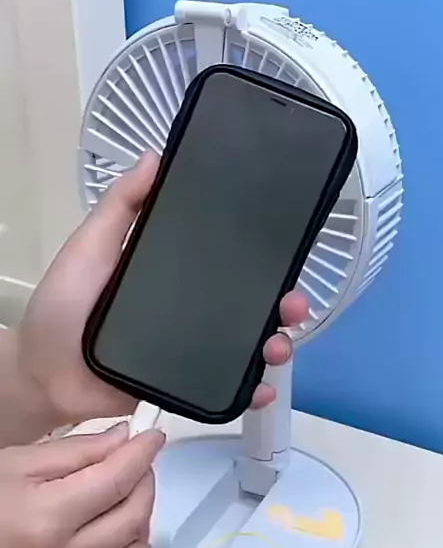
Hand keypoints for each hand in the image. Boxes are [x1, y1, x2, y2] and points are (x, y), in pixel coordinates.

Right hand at [0, 422, 163, 547]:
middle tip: (135, 466)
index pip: (117, 481)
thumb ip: (76, 451)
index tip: (152, 438)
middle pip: (132, 517)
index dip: (142, 454)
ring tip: (124, 502)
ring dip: (140, 522)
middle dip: (144, 483)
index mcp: (48, 517)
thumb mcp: (17, 464)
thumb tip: (125, 439)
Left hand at [18, 152, 308, 427]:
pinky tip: (263, 388)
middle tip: (293, 305)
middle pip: (249, 306)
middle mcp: (189, 309)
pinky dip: (249, 390)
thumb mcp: (90, 246)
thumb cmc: (62, 307)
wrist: (45, 374)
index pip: (226, 262)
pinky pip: (224, 387)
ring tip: (278, 347)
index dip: (260, 257)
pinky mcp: (183, 383)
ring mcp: (189, 348)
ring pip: (245, 346)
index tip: (286, 248)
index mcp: (171, 273)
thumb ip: (121, 206)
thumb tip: (155, 157)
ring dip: (273, 346)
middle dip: (281, 305)